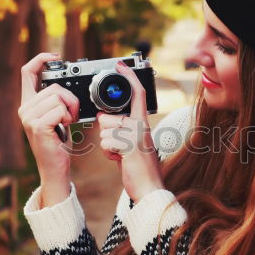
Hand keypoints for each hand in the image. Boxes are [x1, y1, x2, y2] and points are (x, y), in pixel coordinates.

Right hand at [18, 52, 79, 204]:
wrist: (55, 167)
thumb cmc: (58, 142)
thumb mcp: (55, 116)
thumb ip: (54, 100)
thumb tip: (63, 84)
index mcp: (28, 103)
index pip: (27, 72)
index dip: (40, 59)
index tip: (55, 57)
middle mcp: (24, 109)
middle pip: (53, 87)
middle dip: (70, 99)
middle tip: (71, 115)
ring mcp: (29, 117)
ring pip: (58, 97)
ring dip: (70, 110)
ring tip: (66, 123)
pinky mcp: (37, 126)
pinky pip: (60, 110)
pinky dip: (68, 118)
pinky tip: (64, 129)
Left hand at [96, 61, 164, 202]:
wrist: (150, 189)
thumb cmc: (140, 168)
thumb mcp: (133, 143)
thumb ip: (123, 129)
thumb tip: (105, 120)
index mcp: (143, 122)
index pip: (137, 94)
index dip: (128, 78)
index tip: (120, 65)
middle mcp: (141, 125)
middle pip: (108, 117)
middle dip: (107, 132)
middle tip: (120, 146)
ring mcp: (136, 135)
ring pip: (104, 130)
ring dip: (108, 145)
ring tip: (121, 155)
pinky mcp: (129, 146)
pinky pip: (106, 142)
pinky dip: (109, 154)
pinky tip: (120, 160)